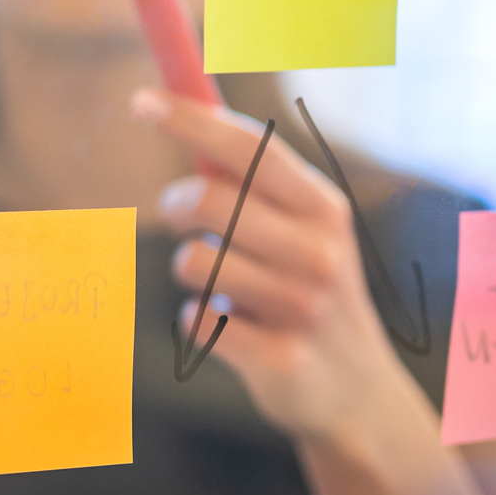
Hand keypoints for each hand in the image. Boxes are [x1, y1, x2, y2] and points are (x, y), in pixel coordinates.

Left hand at [132, 88, 428, 444]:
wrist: (354, 392)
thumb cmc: (305, 289)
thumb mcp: (298, 227)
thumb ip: (247, 178)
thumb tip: (180, 109)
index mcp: (323, 206)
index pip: (251, 147)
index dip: (191, 121)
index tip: (140, 102)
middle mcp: (321, 250)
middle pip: (209, 202)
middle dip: (176, 207)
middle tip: (178, 218)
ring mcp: (305, 307)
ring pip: (194, 263)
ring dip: (192, 274)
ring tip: (226, 290)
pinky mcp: (281, 358)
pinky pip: (196, 320)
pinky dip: (199, 321)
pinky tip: (232, 332)